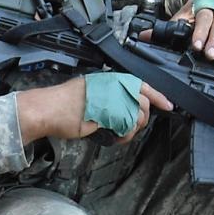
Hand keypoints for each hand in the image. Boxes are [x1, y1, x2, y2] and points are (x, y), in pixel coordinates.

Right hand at [16, 78, 173, 145]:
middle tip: (134, 126)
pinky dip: (124, 136)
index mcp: (108, 78)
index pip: (140, 83)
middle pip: (143, 100)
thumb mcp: (91, 94)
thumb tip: (129, 108)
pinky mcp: (106, 115)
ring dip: (132, 128)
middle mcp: (112, 86)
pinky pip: (126, 127)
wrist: (45, 110)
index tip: (168, 104)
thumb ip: (110, 97)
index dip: (158, 95)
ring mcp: (110, 100)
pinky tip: (115, 136)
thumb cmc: (62, 104)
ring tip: (119, 132)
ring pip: (136, 115)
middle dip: (143, 117)